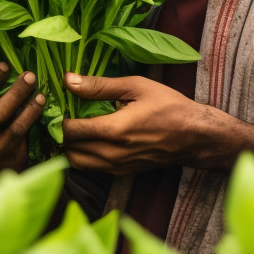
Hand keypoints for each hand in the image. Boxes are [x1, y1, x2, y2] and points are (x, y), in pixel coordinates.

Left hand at [60, 72, 234, 173]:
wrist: (195, 136)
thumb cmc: (168, 106)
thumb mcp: (136, 86)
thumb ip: (100, 86)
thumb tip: (68, 80)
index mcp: (114, 130)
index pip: (69, 130)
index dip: (58, 117)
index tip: (60, 104)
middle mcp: (112, 154)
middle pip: (68, 149)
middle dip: (61, 132)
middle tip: (64, 113)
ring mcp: (116, 166)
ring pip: (76, 162)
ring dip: (70, 146)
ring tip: (75, 126)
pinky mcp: (121, 172)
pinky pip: (90, 168)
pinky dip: (83, 154)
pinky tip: (90, 137)